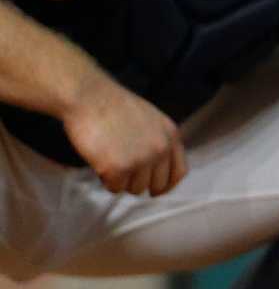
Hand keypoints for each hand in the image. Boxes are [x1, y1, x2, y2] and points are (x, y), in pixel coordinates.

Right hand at [64, 77, 185, 197]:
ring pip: (135, 189)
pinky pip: (115, 188)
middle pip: (156, 185)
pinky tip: (101, 162)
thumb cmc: (115, 107)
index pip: (178, 172)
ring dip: (122, 180)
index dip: (166, 185)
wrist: (91, 97)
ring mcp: (141, 160)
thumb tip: (158, 169)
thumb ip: (159, 141)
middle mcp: (161, 149)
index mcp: (171, 135)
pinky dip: (106, 180)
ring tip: (110, 159)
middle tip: (123, 172)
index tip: (154, 190)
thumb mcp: (151, 121)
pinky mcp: (118, 168)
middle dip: (139, 183)